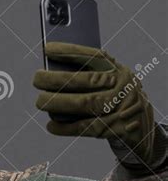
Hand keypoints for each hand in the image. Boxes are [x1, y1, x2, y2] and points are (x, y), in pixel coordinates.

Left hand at [32, 42, 158, 166]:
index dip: (70, 51)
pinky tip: (50, 125)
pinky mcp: (117, 130)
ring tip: (39, 101)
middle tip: (36, 78)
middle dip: (56, 79)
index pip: (95, 56)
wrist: (142, 131)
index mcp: (120, 71)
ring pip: (83, 104)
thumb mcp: (112, 85)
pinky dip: (65, 127)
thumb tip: (54, 74)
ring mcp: (120, 109)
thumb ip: (91, 77)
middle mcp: (122, 87)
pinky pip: (85, 127)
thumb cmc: (117, 101)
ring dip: (57, 103)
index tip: (47, 49)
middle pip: (85, 80)